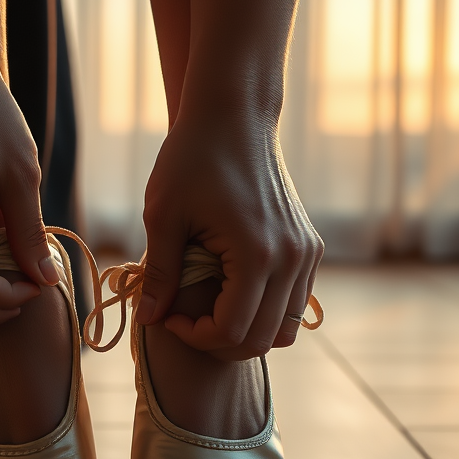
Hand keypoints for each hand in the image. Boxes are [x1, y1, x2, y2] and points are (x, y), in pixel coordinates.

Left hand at [138, 111, 323, 359]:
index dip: (194, 337)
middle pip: (262, 340)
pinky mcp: (309, 247)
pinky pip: (294, 304)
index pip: (230, 331)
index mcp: (256, 254)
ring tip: (208, 311)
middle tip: (185, 323)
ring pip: (284, 329)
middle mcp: (292, 259)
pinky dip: (264, 312)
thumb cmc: (191, 158)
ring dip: (245, 332)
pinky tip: (229, 293)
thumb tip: (149, 321)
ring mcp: (307, 254)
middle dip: (218, 343)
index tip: (168, 316)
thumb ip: (160, 275)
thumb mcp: (163, 216)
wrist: (234, 115)